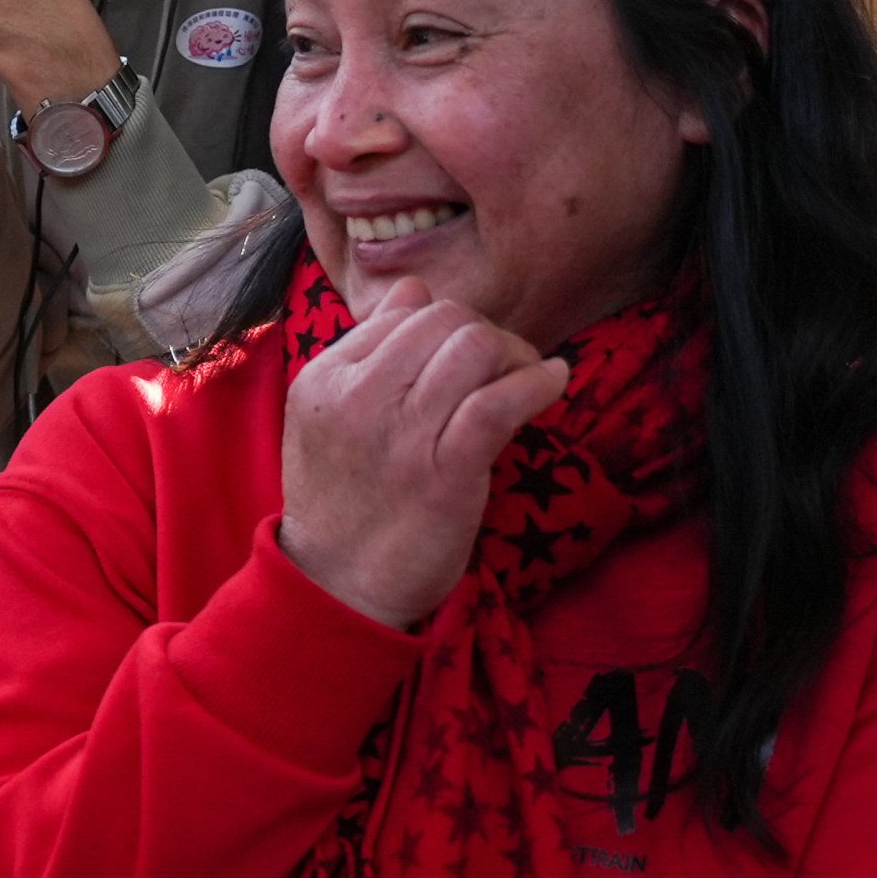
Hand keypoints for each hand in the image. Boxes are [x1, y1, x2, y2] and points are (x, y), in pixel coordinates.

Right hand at [276, 279, 573, 628]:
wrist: (337, 585)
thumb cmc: (342, 503)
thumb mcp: (328, 419)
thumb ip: (366, 355)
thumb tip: (413, 291)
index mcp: (323, 379)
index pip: (403, 311)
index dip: (449, 326)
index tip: (469, 360)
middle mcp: (355, 398)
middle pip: (444, 319)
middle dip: (488, 334)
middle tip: (506, 368)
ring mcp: (399, 434)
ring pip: (474, 346)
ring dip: (516, 355)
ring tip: (525, 380)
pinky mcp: (443, 471)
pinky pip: (500, 400)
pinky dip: (539, 383)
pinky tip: (553, 383)